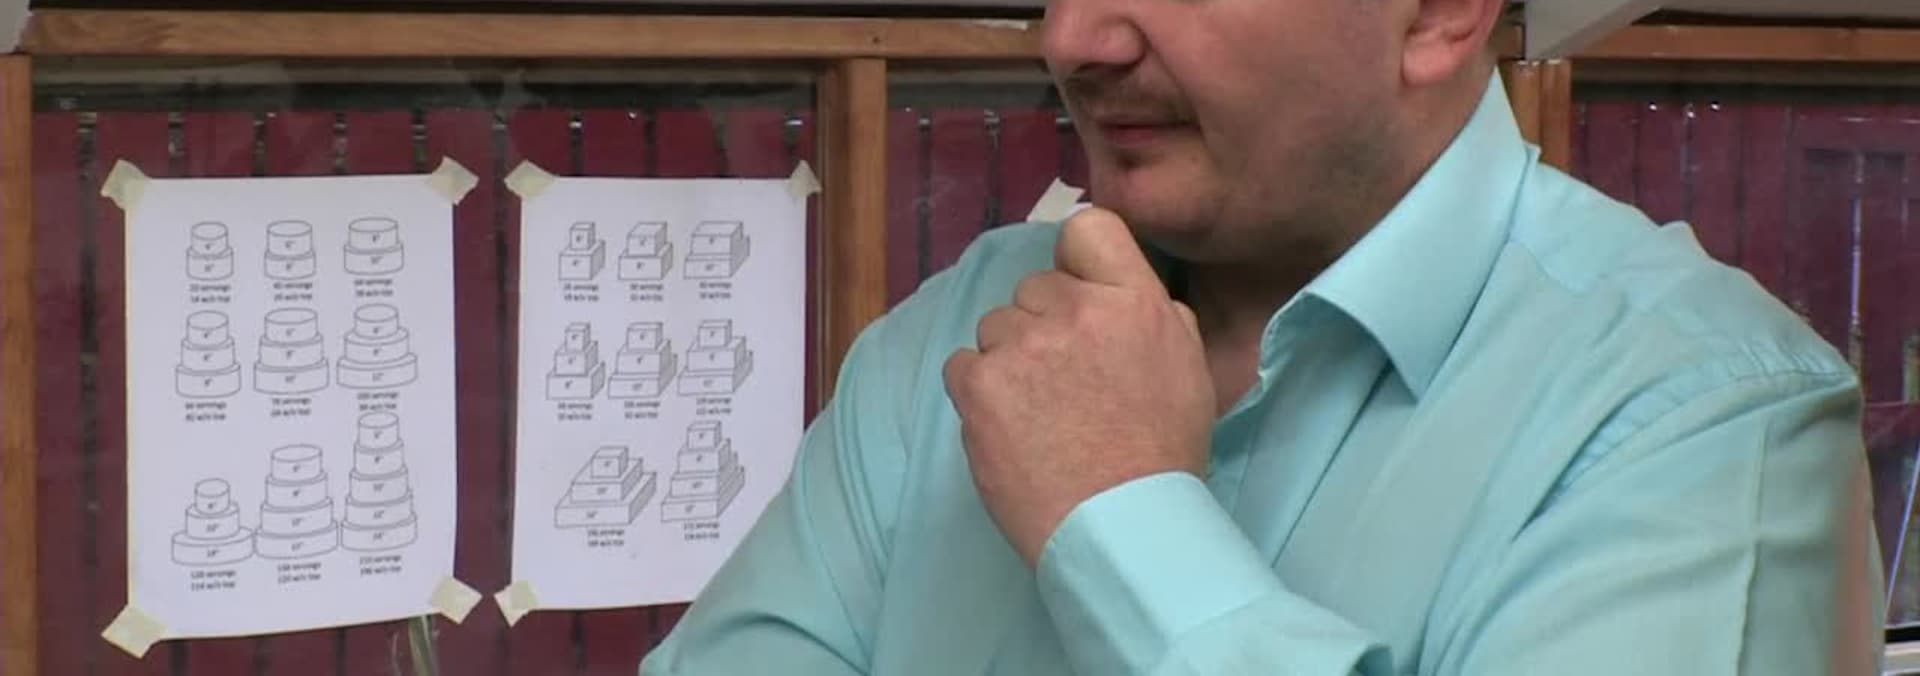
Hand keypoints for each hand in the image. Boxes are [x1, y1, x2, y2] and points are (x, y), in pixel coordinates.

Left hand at [944, 207, 1215, 566]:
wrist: (1119, 525)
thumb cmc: (1163, 455)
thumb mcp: (1190, 369)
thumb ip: (1155, 316)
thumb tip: (1119, 293)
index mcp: (1133, 301)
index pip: (1088, 229)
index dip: (1076, 260)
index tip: (1077, 295)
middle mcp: (1075, 310)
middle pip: (1034, 288)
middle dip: (1043, 325)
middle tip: (1064, 382)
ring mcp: (1021, 345)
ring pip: (995, 327)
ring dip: (1009, 360)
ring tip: (1037, 414)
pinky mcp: (978, 384)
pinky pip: (962, 365)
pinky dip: (978, 392)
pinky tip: (1008, 427)